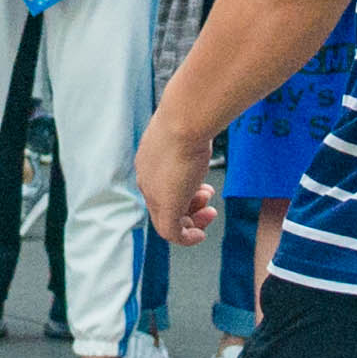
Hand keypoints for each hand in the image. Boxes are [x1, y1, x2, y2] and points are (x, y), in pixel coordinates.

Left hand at [134, 111, 216, 247]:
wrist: (185, 120)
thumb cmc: (189, 119)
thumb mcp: (185, 132)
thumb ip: (189, 139)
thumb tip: (202, 128)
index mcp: (148, 162)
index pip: (160, 187)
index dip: (183, 192)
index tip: (203, 190)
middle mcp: (147, 179)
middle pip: (163, 206)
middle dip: (189, 208)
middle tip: (209, 206)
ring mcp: (154, 194)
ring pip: (168, 220)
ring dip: (192, 220)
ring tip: (210, 212)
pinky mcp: (166, 205)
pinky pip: (172, 233)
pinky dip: (186, 238)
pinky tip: (200, 235)